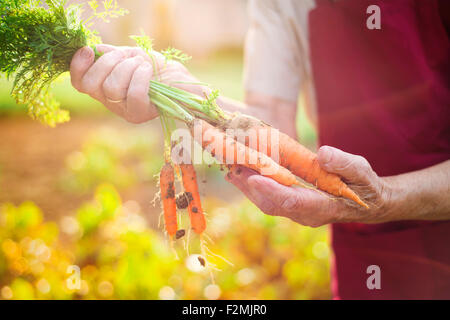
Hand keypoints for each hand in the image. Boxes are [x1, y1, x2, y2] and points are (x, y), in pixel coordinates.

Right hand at [70, 44, 196, 122]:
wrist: (181, 80)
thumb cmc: (155, 67)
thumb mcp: (130, 55)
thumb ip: (110, 54)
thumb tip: (95, 50)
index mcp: (103, 87)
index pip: (79, 83)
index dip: (78, 66)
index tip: (89, 49)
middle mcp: (111, 102)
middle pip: (92, 85)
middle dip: (107, 63)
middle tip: (126, 55)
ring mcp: (125, 110)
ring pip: (112, 88)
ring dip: (127, 68)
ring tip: (141, 63)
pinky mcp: (141, 114)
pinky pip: (134, 95)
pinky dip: (140, 77)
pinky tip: (148, 69)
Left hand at [226, 146, 393, 226]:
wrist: (366, 203)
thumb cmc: (365, 185)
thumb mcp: (362, 171)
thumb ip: (345, 164)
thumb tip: (323, 154)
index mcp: (324, 207)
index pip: (294, 201)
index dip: (273, 190)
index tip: (254, 178)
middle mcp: (306, 214)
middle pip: (273, 204)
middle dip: (250, 187)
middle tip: (232, 166)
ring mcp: (297, 212)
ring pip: (267, 203)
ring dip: (247, 187)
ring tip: (230, 167)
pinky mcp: (292, 207)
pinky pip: (269, 199)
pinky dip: (254, 187)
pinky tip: (242, 173)